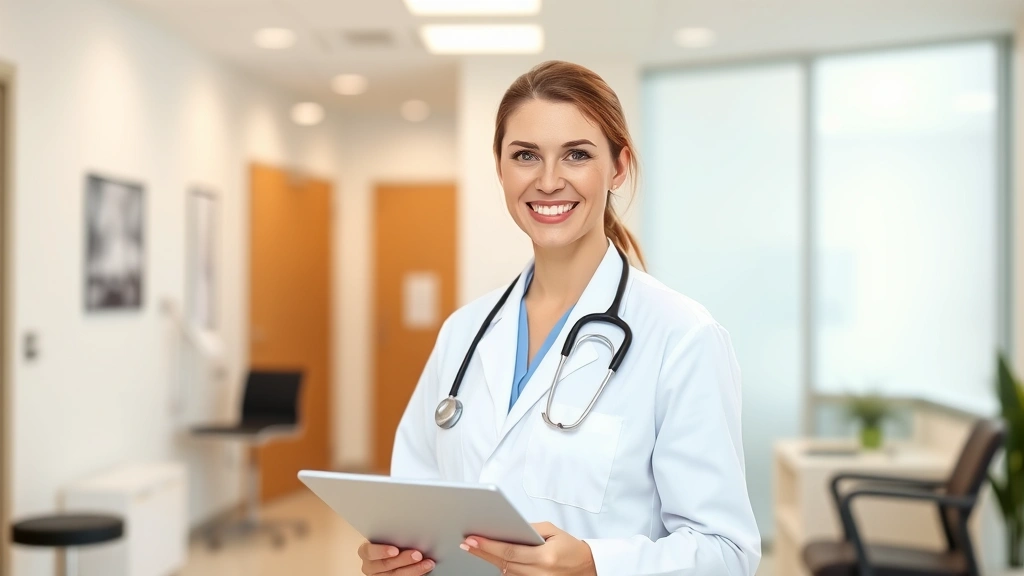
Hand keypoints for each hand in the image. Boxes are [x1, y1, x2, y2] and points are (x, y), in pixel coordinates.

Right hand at [357, 542, 434, 575]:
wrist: (392, 557)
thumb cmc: (389, 542)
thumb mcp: (387, 537)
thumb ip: (393, 535)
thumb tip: (410, 527)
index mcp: (366, 552)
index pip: (369, 551)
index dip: (381, 551)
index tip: (395, 550)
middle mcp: (370, 566)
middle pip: (385, 565)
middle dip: (403, 560)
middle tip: (417, 554)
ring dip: (414, 569)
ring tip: (427, 563)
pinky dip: (416, 574)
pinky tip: (425, 569)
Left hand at [460, 522, 596, 575]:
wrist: (587, 568)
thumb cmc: (571, 548)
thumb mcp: (554, 531)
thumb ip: (532, 529)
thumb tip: (510, 527)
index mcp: (545, 557)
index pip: (510, 551)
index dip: (489, 546)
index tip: (473, 539)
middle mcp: (540, 573)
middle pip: (504, 563)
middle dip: (483, 553)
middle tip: (467, 544)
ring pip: (507, 573)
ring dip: (491, 561)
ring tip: (476, 549)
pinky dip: (504, 568)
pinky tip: (494, 559)